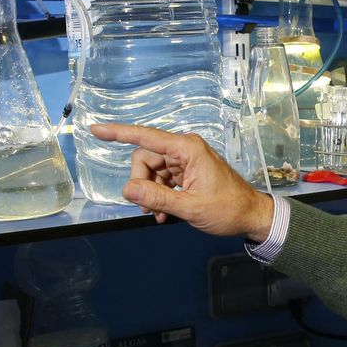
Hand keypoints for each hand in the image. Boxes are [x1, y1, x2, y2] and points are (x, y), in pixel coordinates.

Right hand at [88, 123, 273, 239]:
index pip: (145, 136)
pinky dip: (158, 196)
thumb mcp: (190, 207)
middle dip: (141, 183)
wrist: (251, 216)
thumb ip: (157, 198)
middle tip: (148, 208)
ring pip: (151, 171)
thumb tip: (127, 190)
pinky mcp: (186, 172)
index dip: (118, 133)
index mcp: (187, 149)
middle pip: (144, 158)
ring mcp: (185, 160)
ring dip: (150, 193)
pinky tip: (164, 214)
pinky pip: (161, 179)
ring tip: (159, 215)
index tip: (95, 129)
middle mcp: (184, 149)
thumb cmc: (227, 209)